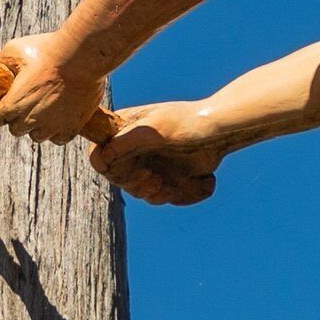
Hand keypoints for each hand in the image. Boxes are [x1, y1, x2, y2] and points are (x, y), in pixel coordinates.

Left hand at [0, 36, 109, 142]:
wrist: (81, 56)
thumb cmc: (47, 51)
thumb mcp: (14, 50)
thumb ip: (2, 64)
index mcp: (13, 104)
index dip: (3, 108)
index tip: (11, 100)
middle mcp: (29, 120)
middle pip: (16, 129)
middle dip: (19, 117)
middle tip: (29, 101)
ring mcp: (51, 127)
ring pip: (37, 136)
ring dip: (38, 126)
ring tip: (46, 108)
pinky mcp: (70, 128)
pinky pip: (58, 139)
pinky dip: (58, 131)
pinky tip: (60, 116)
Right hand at [87, 101, 226, 205]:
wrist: (220, 132)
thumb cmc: (188, 123)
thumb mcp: (155, 129)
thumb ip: (126, 141)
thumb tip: (102, 157)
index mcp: (123, 130)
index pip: (98, 155)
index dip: (109, 168)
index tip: (131, 169)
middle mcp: (132, 148)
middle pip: (118, 179)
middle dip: (137, 184)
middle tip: (155, 180)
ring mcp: (149, 163)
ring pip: (140, 191)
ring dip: (156, 193)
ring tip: (171, 185)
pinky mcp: (166, 177)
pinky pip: (161, 196)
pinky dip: (176, 195)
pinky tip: (193, 183)